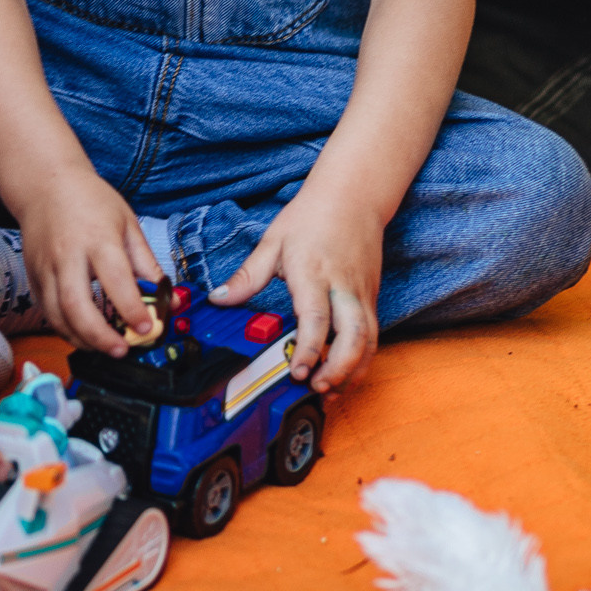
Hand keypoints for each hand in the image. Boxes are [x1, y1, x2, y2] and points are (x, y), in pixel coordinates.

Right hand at [11, 165, 163, 356]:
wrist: (45, 184)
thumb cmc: (90, 200)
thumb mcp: (127, 223)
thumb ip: (146, 262)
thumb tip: (168, 296)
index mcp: (97, 238)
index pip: (115, 280)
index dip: (132, 309)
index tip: (148, 328)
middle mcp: (68, 255)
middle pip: (77, 305)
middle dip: (100, 336)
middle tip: (122, 350)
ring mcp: (46, 267)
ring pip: (57, 314)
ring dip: (81, 339)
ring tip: (105, 348)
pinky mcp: (33, 276)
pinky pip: (47, 311)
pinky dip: (65, 329)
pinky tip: (84, 335)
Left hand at [206, 186, 384, 393]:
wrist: (354, 196)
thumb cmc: (311, 217)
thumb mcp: (272, 242)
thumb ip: (247, 276)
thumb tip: (218, 299)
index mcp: (313, 271)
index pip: (316, 318)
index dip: (308, 349)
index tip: (297, 372)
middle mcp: (342, 286)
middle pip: (353, 336)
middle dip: (339, 369)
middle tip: (317, 389)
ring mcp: (362, 294)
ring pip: (369, 341)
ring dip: (353, 371)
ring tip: (331, 393)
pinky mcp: (372, 298)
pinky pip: (373, 335)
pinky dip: (362, 360)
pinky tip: (344, 375)